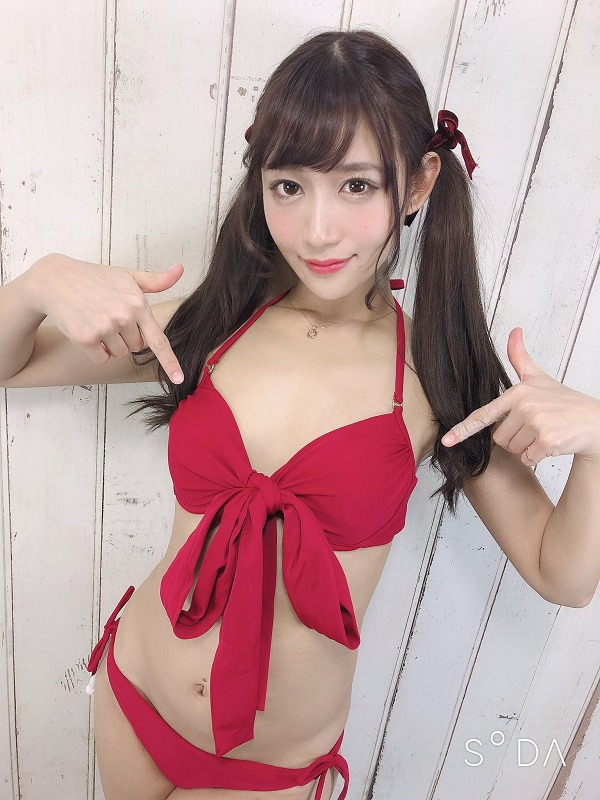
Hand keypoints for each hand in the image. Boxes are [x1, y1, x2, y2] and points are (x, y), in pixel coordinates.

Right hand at [28, 254, 184, 383]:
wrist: (56, 280)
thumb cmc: (95, 278)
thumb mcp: (127, 276)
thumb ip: (156, 280)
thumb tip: (180, 270)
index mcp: (138, 303)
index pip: (158, 339)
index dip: (170, 362)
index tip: (179, 378)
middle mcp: (123, 317)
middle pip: (136, 347)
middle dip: (126, 337)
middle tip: (110, 316)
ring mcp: (103, 328)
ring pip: (118, 353)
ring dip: (110, 344)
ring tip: (98, 320)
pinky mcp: (85, 338)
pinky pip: (101, 358)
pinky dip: (96, 350)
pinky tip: (88, 330)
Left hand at [440, 327, 599, 464]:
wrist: (594, 421)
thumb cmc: (563, 401)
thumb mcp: (539, 377)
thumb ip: (520, 358)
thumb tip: (514, 330)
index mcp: (517, 393)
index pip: (484, 414)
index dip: (463, 429)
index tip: (446, 441)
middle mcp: (525, 406)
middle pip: (498, 438)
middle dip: (514, 437)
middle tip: (535, 426)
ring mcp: (536, 423)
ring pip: (512, 449)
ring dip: (525, 448)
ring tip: (543, 433)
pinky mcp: (547, 440)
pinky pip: (527, 458)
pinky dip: (536, 456)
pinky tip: (550, 444)